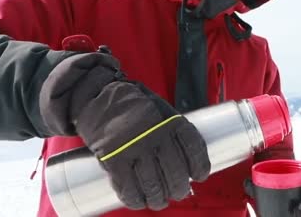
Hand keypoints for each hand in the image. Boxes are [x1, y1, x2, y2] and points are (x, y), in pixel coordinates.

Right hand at [39, 52, 210, 210]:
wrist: (100, 99)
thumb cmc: (136, 107)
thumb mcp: (162, 110)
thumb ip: (174, 132)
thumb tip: (188, 161)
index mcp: (170, 121)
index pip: (193, 148)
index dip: (200, 165)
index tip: (201, 175)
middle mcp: (155, 136)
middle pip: (175, 172)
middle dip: (180, 188)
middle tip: (179, 192)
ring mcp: (134, 149)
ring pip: (153, 186)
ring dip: (159, 198)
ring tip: (160, 201)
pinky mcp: (114, 161)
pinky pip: (128, 189)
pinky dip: (135, 200)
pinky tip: (140, 201)